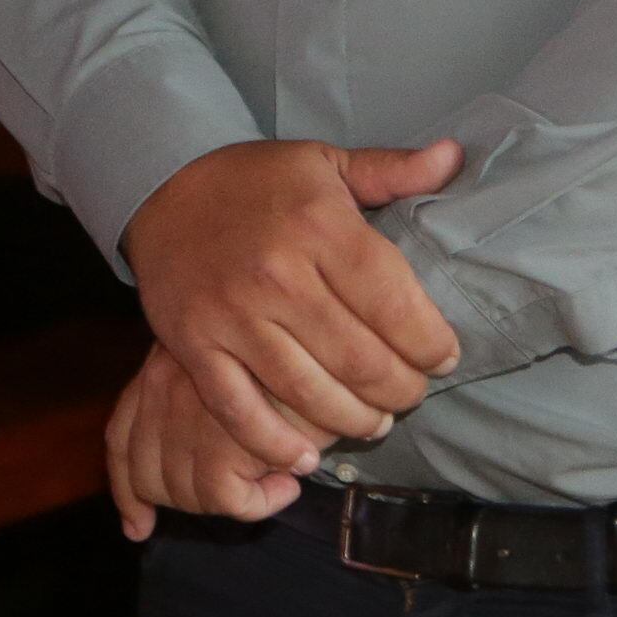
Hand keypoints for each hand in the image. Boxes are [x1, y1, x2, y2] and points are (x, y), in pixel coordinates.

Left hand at [107, 342, 305, 536]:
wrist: (330, 340)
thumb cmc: (294, 350)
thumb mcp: (233, 356)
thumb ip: (203, 393)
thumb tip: (187, 467)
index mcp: (161, 365)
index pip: (121, 439)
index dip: (127, 490)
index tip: (136, 524)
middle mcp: (163, 389)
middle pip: (146, 476)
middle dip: (187, 500)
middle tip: (237, 489)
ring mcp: (189, 416)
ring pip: (186, 496)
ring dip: (229, 498)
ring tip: (272, 474)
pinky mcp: (225, 444)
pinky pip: (229, 504)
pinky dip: (262, 503)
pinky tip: (288, 481)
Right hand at [121, 138, 465, 474]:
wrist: (161, 182)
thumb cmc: (255, 180)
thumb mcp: (325, 162)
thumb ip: (392, 169)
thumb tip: (455, 157)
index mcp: (321, 226)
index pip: (397, 304)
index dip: (431, 344)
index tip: (443, 357)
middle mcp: (278, 273)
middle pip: (361, 359)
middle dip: (401, 390)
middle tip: (410, 394)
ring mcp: (232, 314)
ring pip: (310, 392)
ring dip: (353, 421)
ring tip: (372, 422)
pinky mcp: (193, 344)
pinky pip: (238, 410)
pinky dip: (274, 444)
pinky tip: (303, 459)